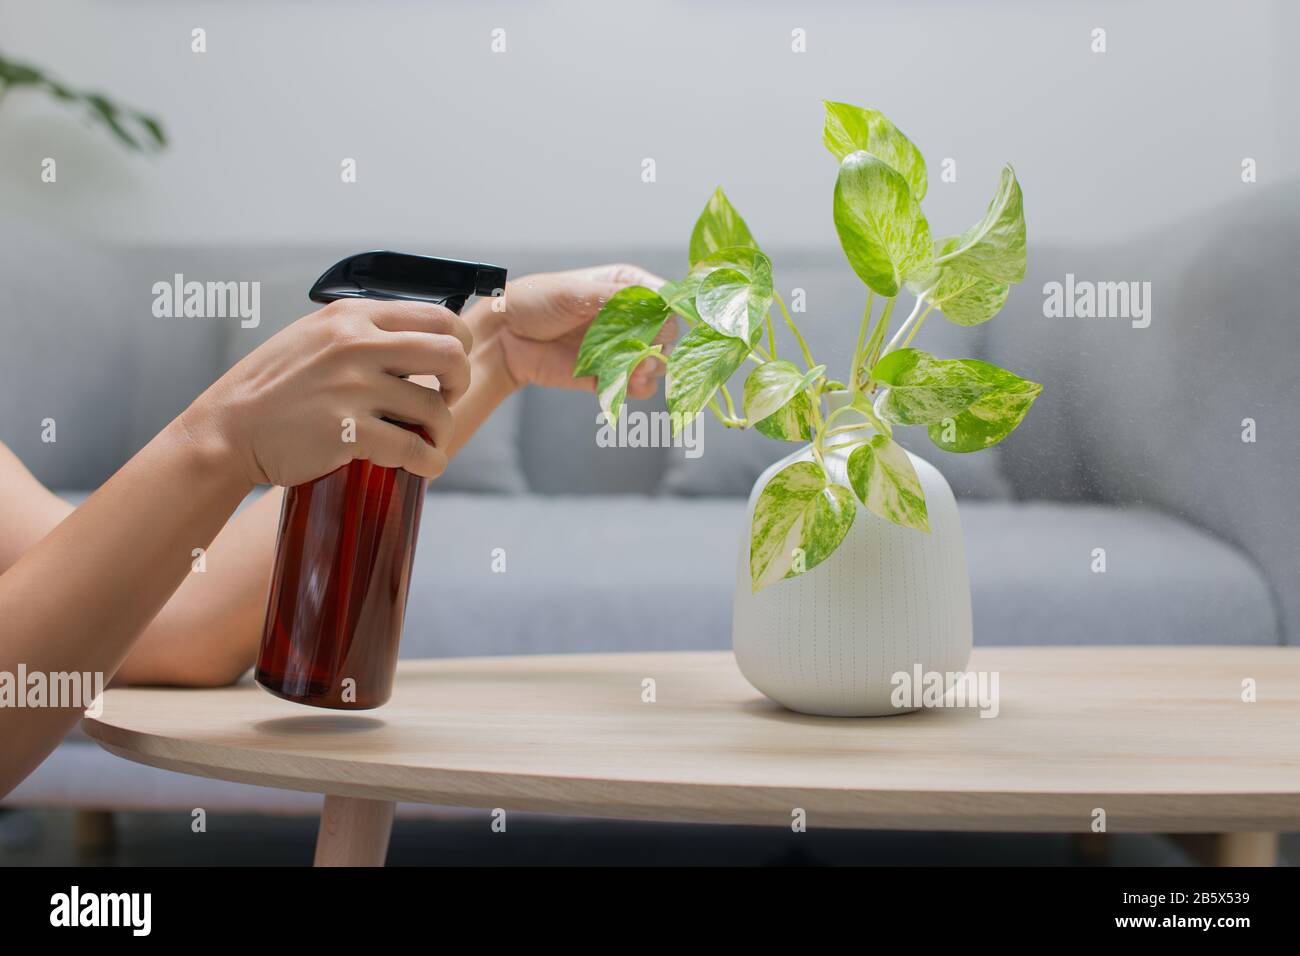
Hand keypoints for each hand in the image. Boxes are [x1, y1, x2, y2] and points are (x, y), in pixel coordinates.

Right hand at [182, 298, 472, 486]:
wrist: (227, 430)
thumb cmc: (272, 388)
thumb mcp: (313, 337)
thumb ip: (361, 332)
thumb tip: (415, 340)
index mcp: (352, 317)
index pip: (437, 316)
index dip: (458, 343)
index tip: (449, 368)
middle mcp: (355, 345)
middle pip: (449, 354)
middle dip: (460, 382)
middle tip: (449, 399)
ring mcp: (351, 388)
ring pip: (434, 408)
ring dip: (442, 430)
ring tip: (429, 441)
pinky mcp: (346, 431)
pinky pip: (412, 448)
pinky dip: (429, 461)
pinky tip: (425, 465)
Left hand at [477, 263, 676, 398]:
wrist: (504, 336)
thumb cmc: (535, 301)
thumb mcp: (573, 292)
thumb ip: (614, 299)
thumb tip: (655, 305)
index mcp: (625, 287)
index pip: (663, 299)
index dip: (666, 312)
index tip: (659, 324)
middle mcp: (628, 318)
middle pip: (665, 334)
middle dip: (658, 345)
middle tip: (644, 353)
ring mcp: (619, 348)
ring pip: (655, 363)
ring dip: (650, 369)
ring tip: (635, 370)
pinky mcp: (608, 376)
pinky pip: (635, 386)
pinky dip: (636, 388)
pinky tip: (626, 384)